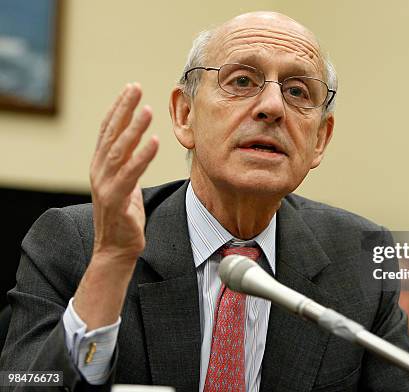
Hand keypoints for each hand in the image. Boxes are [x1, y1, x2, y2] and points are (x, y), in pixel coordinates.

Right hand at [74, 83, 158, 329]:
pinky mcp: (117, 200)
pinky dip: (142, 157)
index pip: (108, 131)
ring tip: (146, 109)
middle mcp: (99, 172)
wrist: (116, 250)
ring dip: (133, 128)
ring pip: (119, 150)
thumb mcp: (126, 186)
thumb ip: (129, 167)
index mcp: (101, 166)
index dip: (118, 109)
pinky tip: (153, 141)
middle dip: (123, 109)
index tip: (130, 89)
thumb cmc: (124, 219)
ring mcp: (106, 186)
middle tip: (135, 88)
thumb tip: (140, 148)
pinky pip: (130, 174)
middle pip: (111, 134)